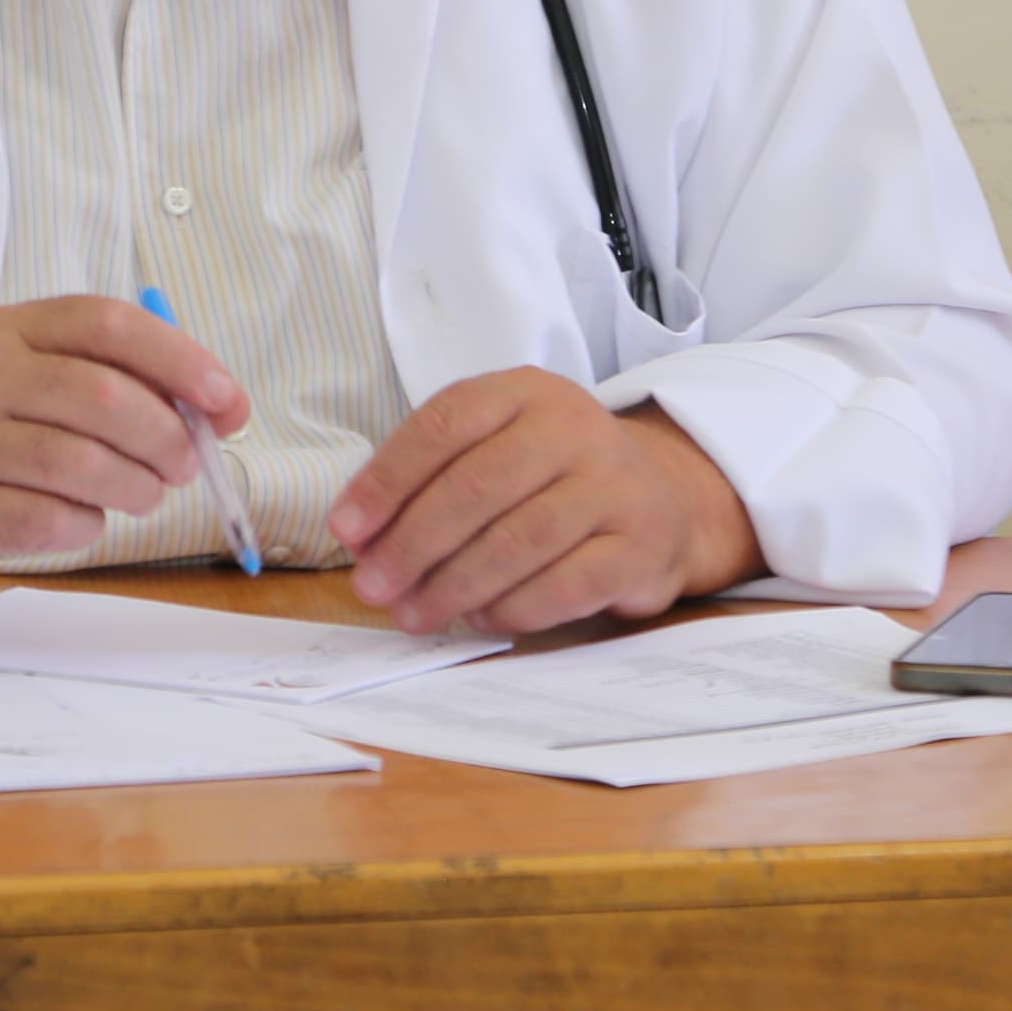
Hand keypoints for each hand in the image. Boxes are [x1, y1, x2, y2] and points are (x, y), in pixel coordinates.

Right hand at [0, 298, 247, 603]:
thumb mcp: (29, 380)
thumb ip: (113, 380)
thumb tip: (217, 408)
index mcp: (11, 331)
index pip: (107, 324)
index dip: (180, 359)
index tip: (226, 400)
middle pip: (102, 396)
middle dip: (167, 437)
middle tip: (185, 466)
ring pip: (82, 463)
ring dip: (136, 488)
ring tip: (143, 495)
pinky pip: (51, 519)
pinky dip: (86, 526)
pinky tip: (79, 520)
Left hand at [328, 371, 763, 635]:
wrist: (664, 498)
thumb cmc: (553, 477)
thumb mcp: (496, 449)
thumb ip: (430, 483)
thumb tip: (362, 540)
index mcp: (525, 392)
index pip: (445, 426)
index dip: (388, 480)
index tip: (347, 530)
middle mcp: (575, 428)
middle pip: (478, 487)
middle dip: (413, 544)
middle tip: (372, 588)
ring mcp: (615, 486)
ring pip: (519, 540)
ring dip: (454, 585)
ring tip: (413, 613)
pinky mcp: (640, 546)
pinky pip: (566, 584)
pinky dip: (513, 606)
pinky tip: (479, 618)